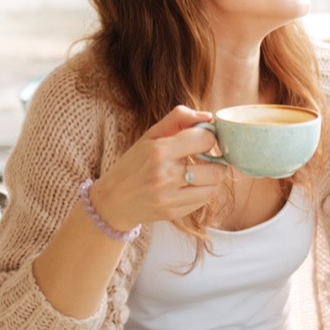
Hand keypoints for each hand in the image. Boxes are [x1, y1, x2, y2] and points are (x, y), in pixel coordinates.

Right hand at [87, 105, 227, 230]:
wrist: (112, 200)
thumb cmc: (133, 164)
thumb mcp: (150, 136)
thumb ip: (178, 118)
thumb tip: (208, 116)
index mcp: (159, 151)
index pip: (205, 139)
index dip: (209, 137)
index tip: (202, 140)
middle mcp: (165, 175)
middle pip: (216, 168)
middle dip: (215, 161)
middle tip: (205, 158)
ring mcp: (169, 197)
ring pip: (214, 187)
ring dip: (212, 178)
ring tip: (200, 172)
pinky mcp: (173, 213)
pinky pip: (204, 200)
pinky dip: (203, 191)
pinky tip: (191, 185)